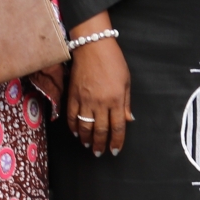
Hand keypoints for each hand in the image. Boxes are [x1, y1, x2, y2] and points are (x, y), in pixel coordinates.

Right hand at [66, 36, 131, 156]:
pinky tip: (75, 132)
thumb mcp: (126, 81)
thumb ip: (126, 103)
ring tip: (87, 145)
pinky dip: (73, 126)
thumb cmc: (114, 62)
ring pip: (84, 126)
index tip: (114, 150)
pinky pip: (72, 116)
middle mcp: (100, 103)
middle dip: (100, 144)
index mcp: (116, 100)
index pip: (117, 127)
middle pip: (100, 130)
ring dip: (86, 139)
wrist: (93, 47)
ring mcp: (85, 100)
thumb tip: (128, 120)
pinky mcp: (72, 95)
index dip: (116, 141)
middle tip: (99, 152)